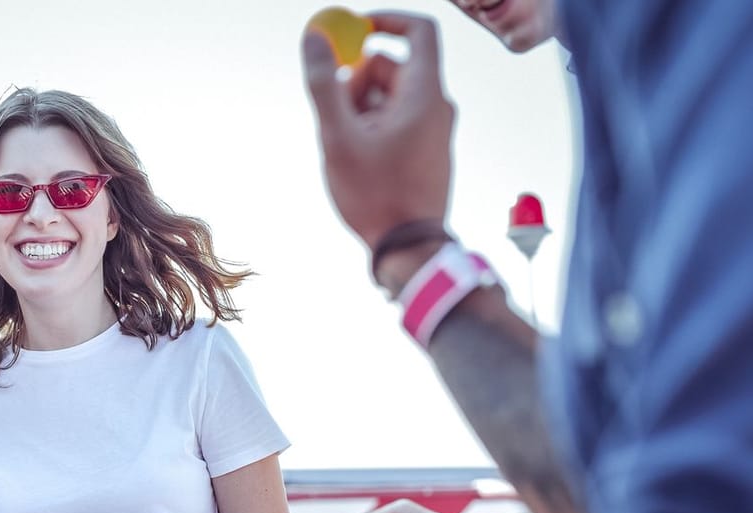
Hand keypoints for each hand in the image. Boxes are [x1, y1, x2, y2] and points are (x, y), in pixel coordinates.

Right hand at [302, 12, 455, 258]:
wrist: (410, 249)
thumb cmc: (377, 195)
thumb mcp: (339, 137)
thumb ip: (325, 83)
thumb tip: (314, 37)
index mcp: (425, 94)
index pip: (419, 30)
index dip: (385, 20)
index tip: (353, 30)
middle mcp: (437, 105)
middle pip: (394, 65)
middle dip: (358, 79)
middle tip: (336, 111)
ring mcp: (434, 129)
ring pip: (391, 95)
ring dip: (361, 107)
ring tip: (346, 145)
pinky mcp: (427, 149)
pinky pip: (397, 120)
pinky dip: (372, 126)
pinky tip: (358, 158)